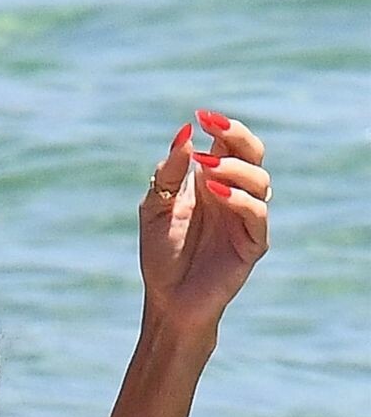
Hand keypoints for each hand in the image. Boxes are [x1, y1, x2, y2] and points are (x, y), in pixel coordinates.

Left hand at [139, 110, 270, 339]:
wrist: (168, 301)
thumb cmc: (161, 255)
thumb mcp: (155, 207)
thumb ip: (169, 172)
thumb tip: (185, 133)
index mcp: (213, 181)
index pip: (230, 144)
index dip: (223, 127)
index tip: (202, 116)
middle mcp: (235, 195)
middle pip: (254, 154)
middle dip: (238, 137)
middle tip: (213, 129)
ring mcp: (246, 219)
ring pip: (260, 181)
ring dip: (234, 169)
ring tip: (206, 169)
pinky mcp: (253, 244)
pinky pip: (257, 214)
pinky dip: (238, 199)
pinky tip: (215, 193)